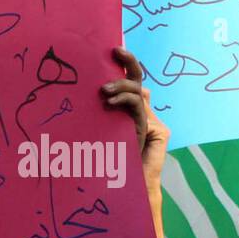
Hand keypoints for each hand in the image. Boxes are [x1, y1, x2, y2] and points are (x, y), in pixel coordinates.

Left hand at [103, 47, 169, 193]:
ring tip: (103, 90)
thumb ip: (94, 114)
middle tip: (116, 50)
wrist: (123, 188)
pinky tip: (110, 101)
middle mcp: (139, 112)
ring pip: (138, 90)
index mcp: (126, 110)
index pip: (127, 81)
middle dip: (129, 61)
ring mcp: (148, 120)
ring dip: (121, 85)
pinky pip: (139, 107)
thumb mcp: (93, 133)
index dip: (123, 64)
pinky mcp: (155, 131)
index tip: (111, 49)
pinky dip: (125, 99)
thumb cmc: (103, 163)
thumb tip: (83, 97)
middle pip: (137, 79)